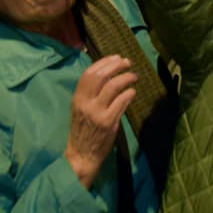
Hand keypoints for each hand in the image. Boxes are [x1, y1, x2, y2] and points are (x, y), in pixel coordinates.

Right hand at [64, 55, 137, 188]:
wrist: (82, 155)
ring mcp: (97, 112)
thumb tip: (109, 73)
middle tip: (128, 63)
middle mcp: (85, 103)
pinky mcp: (108, 122)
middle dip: (117, 65)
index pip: (89, 73)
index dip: (104, 62)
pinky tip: (133, 92)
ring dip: (127, 77)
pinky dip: (130, 93)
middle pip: (101, 76)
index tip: (116, 57)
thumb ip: (92, 93)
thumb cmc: (83, 130)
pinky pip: (122, 101)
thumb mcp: (81, 109)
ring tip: (134, 76)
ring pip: (113, 86)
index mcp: (77, 98)